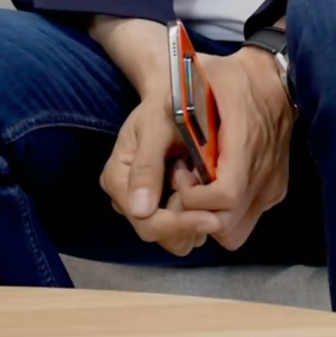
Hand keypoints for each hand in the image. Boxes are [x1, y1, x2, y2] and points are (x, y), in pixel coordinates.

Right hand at [99, 88, 220, 257]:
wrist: (171, 100)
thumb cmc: (162, 108)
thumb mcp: (155, 128)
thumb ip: (146, 166)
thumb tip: (140, 210)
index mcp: (117, 179)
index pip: (145, 221)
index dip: (178, 224)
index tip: (212, 219)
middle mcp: (125, 197)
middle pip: (157, 233)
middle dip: (188, 225)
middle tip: (218, 212)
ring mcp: (142, 203)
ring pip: (170, 236)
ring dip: (193, 223)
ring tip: (209, 196)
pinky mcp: (159, 205)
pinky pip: (178, 227)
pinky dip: (194, 217)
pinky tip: (206, 197)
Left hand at [165, 46, 295, 251]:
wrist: (268, 74)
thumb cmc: (221, 79)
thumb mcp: (180, 98)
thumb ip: (152, 155)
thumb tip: (137, 209)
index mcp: (246, 141)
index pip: (224, 197)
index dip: (195, 199)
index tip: (179, 175)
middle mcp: (265, 171)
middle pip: (227, 225)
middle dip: (196, 214)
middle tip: (183, 180)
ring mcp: (273, 183)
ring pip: (236, 230)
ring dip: (210, 217)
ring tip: (197, 184)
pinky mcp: (276, 188)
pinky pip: (248, 216)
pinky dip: (226, 212)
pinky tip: (214, 183)